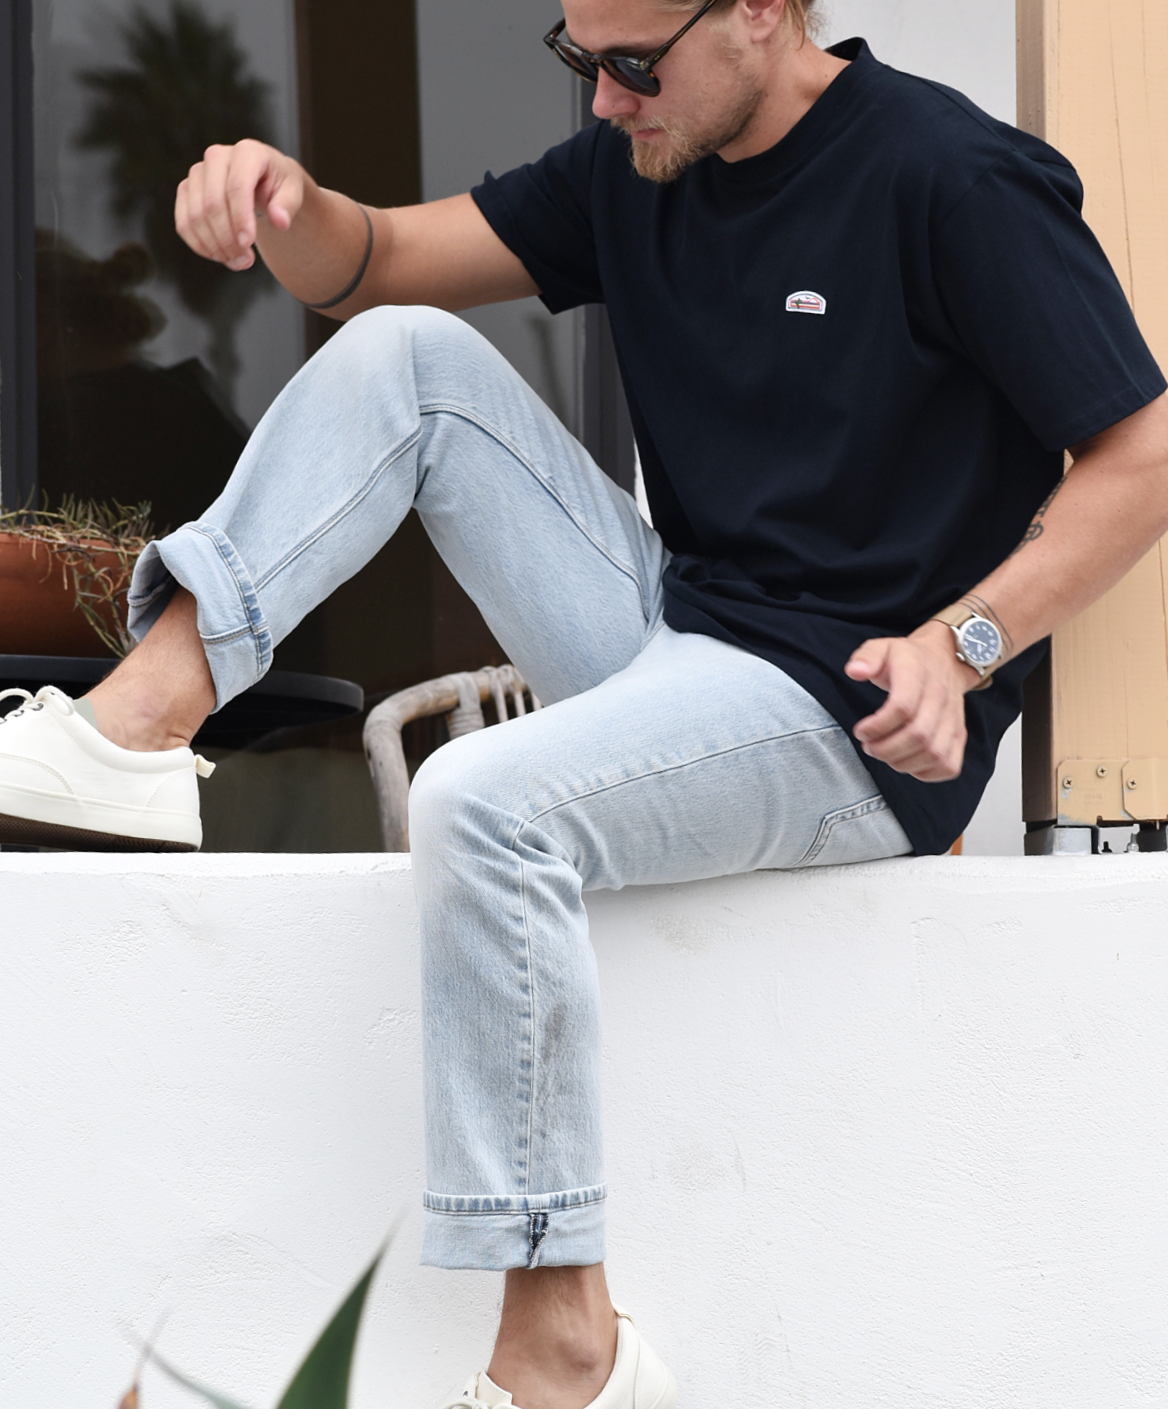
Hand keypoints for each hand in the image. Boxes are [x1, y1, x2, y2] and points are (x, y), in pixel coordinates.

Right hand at [175, 139, 304, 271]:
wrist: (263, 180)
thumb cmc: (279, 185)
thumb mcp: (293, 192)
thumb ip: (288, 205)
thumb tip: (280, 221)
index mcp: (247, 152)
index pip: (236, 186)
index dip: (240, 218)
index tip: (248, 244)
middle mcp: (217, 156)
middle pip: (213, 203)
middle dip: (228, 238)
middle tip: (246, 261)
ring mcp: (198, 172)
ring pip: (195, 216)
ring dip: (214, 246)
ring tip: (237, 262)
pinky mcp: (187, 190)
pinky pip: (184, 222)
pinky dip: (200, 245)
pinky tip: (220, 256)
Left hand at [845, 622, 979, 781]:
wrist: (945, 659)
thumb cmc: (909, 659)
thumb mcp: (882, 647)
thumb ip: (866, 657)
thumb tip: (855, 671)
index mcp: (918, 673)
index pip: (902, 707)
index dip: (877, 726)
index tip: (861, 730)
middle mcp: (940, 696)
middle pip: (918, 735)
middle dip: (886, 749)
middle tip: (869, 746)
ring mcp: (953, 718)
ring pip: (934, 753)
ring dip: (902, 762)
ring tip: (884, 754)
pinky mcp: (959, 734)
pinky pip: (949, 765)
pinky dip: (926, 773)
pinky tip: (907, 763)